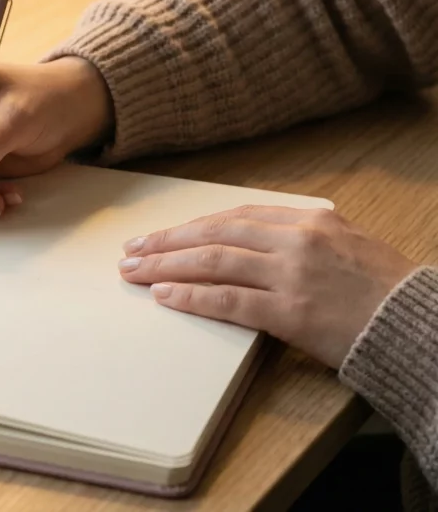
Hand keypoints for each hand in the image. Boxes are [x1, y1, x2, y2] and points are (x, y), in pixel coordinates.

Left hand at [117, 205, 416, 368]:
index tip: (161, 234)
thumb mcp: (345, 245)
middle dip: (166, 242)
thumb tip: (250, 239)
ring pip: (213, 263)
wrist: (417, 324)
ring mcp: (293, 275)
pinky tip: (164, 296)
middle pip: (215, 234)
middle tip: (131, 250)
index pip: (235, 216)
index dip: (192, 225)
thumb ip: (300, 237)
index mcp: (310, 220)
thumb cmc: (383, 290)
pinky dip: (191, 296)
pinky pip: (229, 300)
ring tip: (134, 272)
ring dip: (166, 266)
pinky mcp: (291, 312)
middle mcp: (297, 240)